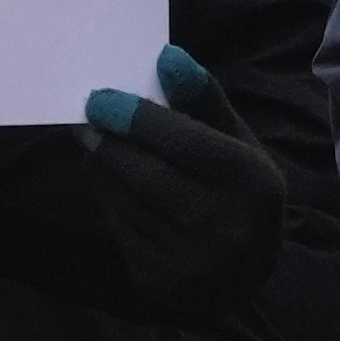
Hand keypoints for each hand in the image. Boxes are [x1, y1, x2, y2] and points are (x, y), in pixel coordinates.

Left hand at [75, 48, 289, 309]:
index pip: (183, 143)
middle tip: (87, 120)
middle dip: (108, 142)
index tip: (100, 98)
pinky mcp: (156, 283)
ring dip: (100, 169)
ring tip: (95, 146)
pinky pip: (118, 228)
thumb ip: (204, 101)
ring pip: (124, 201)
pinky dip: (107, 200)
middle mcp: (222, 227)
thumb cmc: (239, 196)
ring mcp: (187, 261)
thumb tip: (167, 57)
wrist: (244, 280)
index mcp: (252, 184)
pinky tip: (108, 184)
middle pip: (144, 173)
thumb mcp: (239, 146)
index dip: (137, 118)